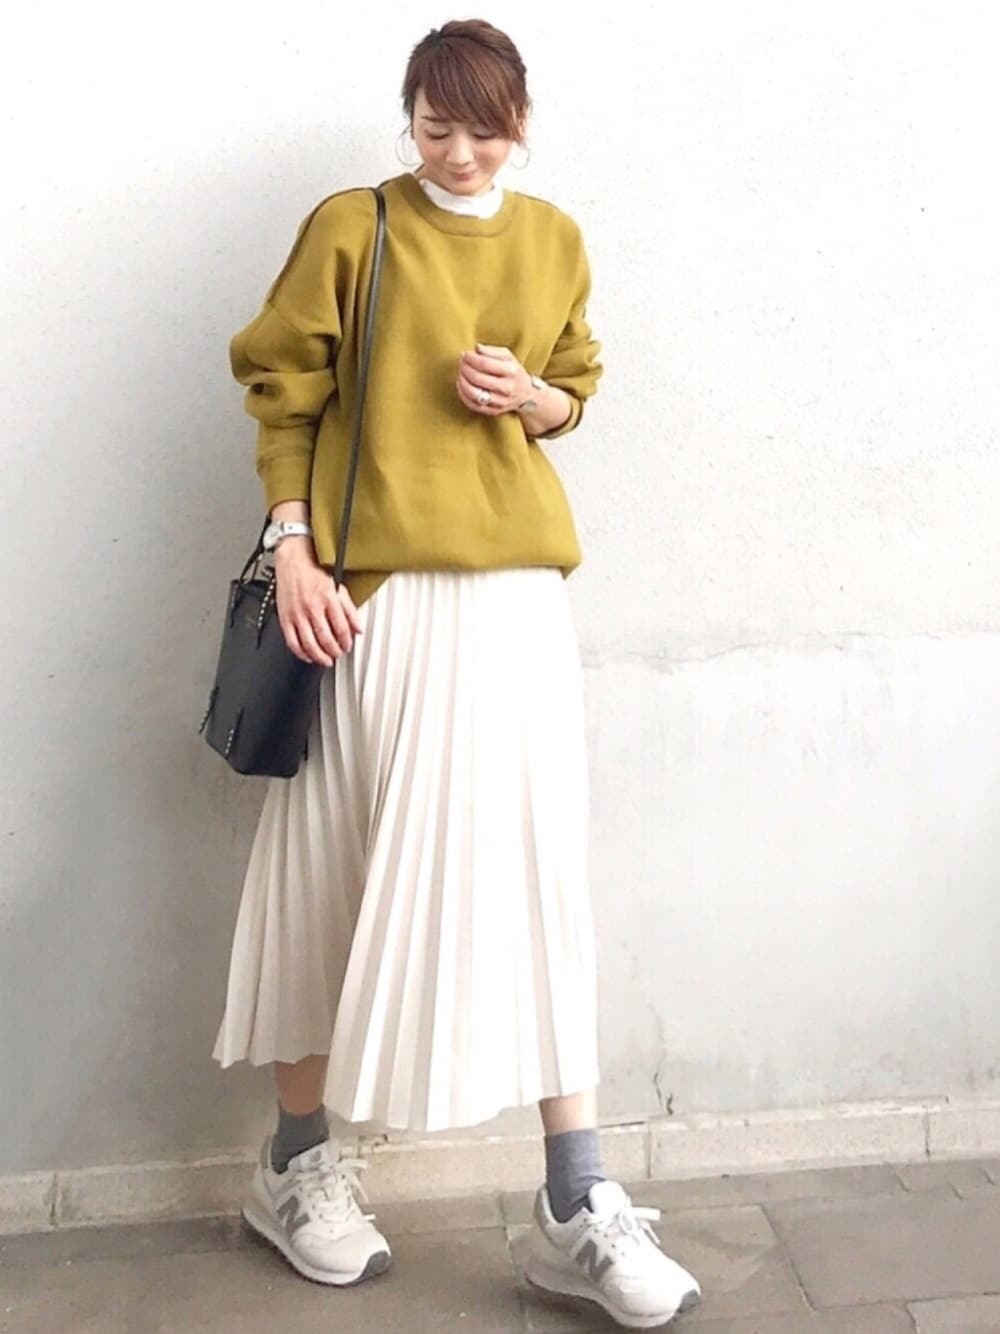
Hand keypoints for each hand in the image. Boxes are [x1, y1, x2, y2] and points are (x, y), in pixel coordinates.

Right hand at [273, 539, 362, 666]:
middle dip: (334, 651)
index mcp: (328, 599)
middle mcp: (312, 607)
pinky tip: (308, 656)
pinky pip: (292, 642)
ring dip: (319, 656)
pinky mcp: (285, 618)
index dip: (346, 641)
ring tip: (326, 660)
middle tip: (338, 654)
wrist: (293, 560)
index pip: (341, 628)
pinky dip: (300, 653)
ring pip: (309, 644)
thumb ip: (349, 609)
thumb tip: (358, 628)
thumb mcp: (338, 587)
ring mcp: (297, 614)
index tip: (347, 646)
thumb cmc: (314, 572)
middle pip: (326, 638)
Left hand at [456, 343, 532, 416]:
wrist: (526, 394)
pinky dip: (463, 395)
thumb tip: (476, 348)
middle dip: (464, 368)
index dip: (470, 358)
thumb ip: (491, 351)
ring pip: (473, 393)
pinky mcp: (493, 411)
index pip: (484, 363)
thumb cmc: (513, 372)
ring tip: (461, 374)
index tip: (465, 354)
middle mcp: (506, 388)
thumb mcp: (507, 356)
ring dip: (462, 382)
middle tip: (461, 363)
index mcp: (510, 371)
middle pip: (477, 378)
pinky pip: (473, 405)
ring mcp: (500, 401)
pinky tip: (462, 386)